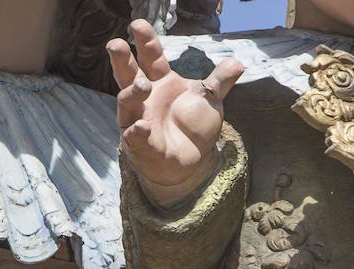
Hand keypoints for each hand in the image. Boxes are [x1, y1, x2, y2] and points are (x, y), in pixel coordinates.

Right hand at [108, 19, 243, 207]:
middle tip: (115, 44)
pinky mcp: (141, 144)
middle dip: (121, 59)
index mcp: (161, 82)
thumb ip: (219, 82)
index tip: (137, 24)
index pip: (151, 57)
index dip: (145, 41)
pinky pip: (134, 136)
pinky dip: (136, 131)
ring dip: (131, 93)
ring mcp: (139, 120)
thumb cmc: (194, 124)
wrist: (192, 159)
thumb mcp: (210, 100)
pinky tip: (142, 126)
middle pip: (128, 75)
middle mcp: (145, 99)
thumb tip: (238, 63)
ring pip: (127, 104)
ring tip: (142, 85)